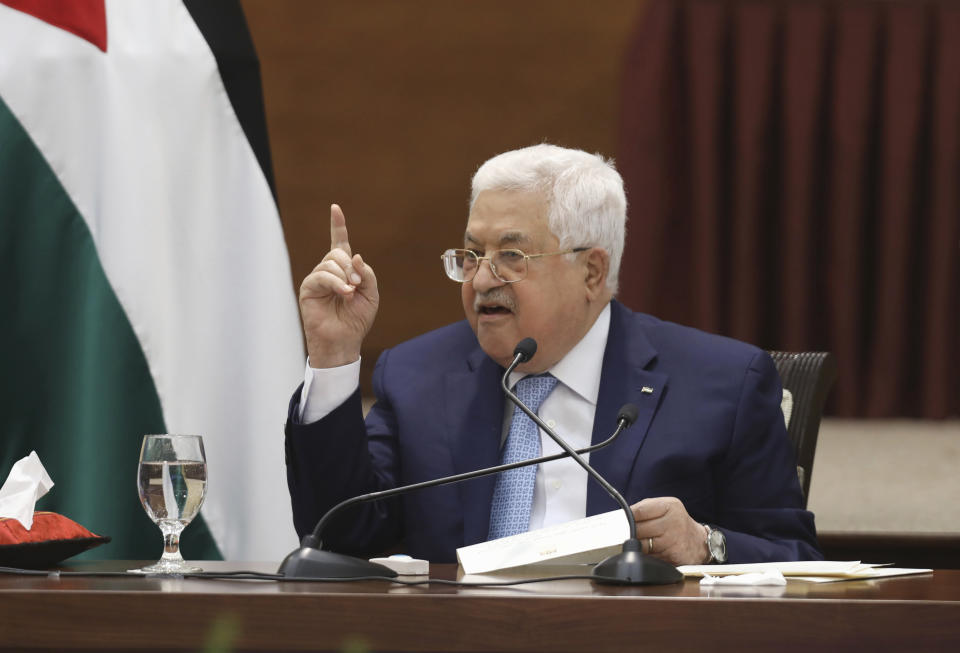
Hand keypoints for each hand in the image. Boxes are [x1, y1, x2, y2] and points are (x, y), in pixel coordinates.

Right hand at [299, 204, 378, 367]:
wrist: (344, 339)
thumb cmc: (356, 319)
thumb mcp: (371, 293)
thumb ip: (366, 273)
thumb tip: (354, 256)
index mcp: (344, 270)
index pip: (339, 243)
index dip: (338, 226)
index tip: (335, 208)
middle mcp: (328, 271)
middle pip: (338, 254)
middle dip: (351, 268)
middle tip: (356, 286)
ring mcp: (317, 279)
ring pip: (330, 264)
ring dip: (344, 278)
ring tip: (349, 294)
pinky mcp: (308, 288)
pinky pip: (322, 276)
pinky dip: (336, 283)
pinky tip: (344, 294)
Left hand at [630, 497, 709, 565]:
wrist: (699, 543)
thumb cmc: (677, 523)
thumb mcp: (666, 507)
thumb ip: (645, 509)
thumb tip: (622, 517)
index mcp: (670, 506)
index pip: (639, 511)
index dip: (627, 517)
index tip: (621, 520)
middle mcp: (673, 522)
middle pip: (638, 529)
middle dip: (629, 532)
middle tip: (626, 533)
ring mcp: (672, 540)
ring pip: (641, 545)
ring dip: (636, 545)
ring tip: (641, 541)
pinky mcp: (671, 556)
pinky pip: (649, 556)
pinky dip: (646, 555)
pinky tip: (651, 551)